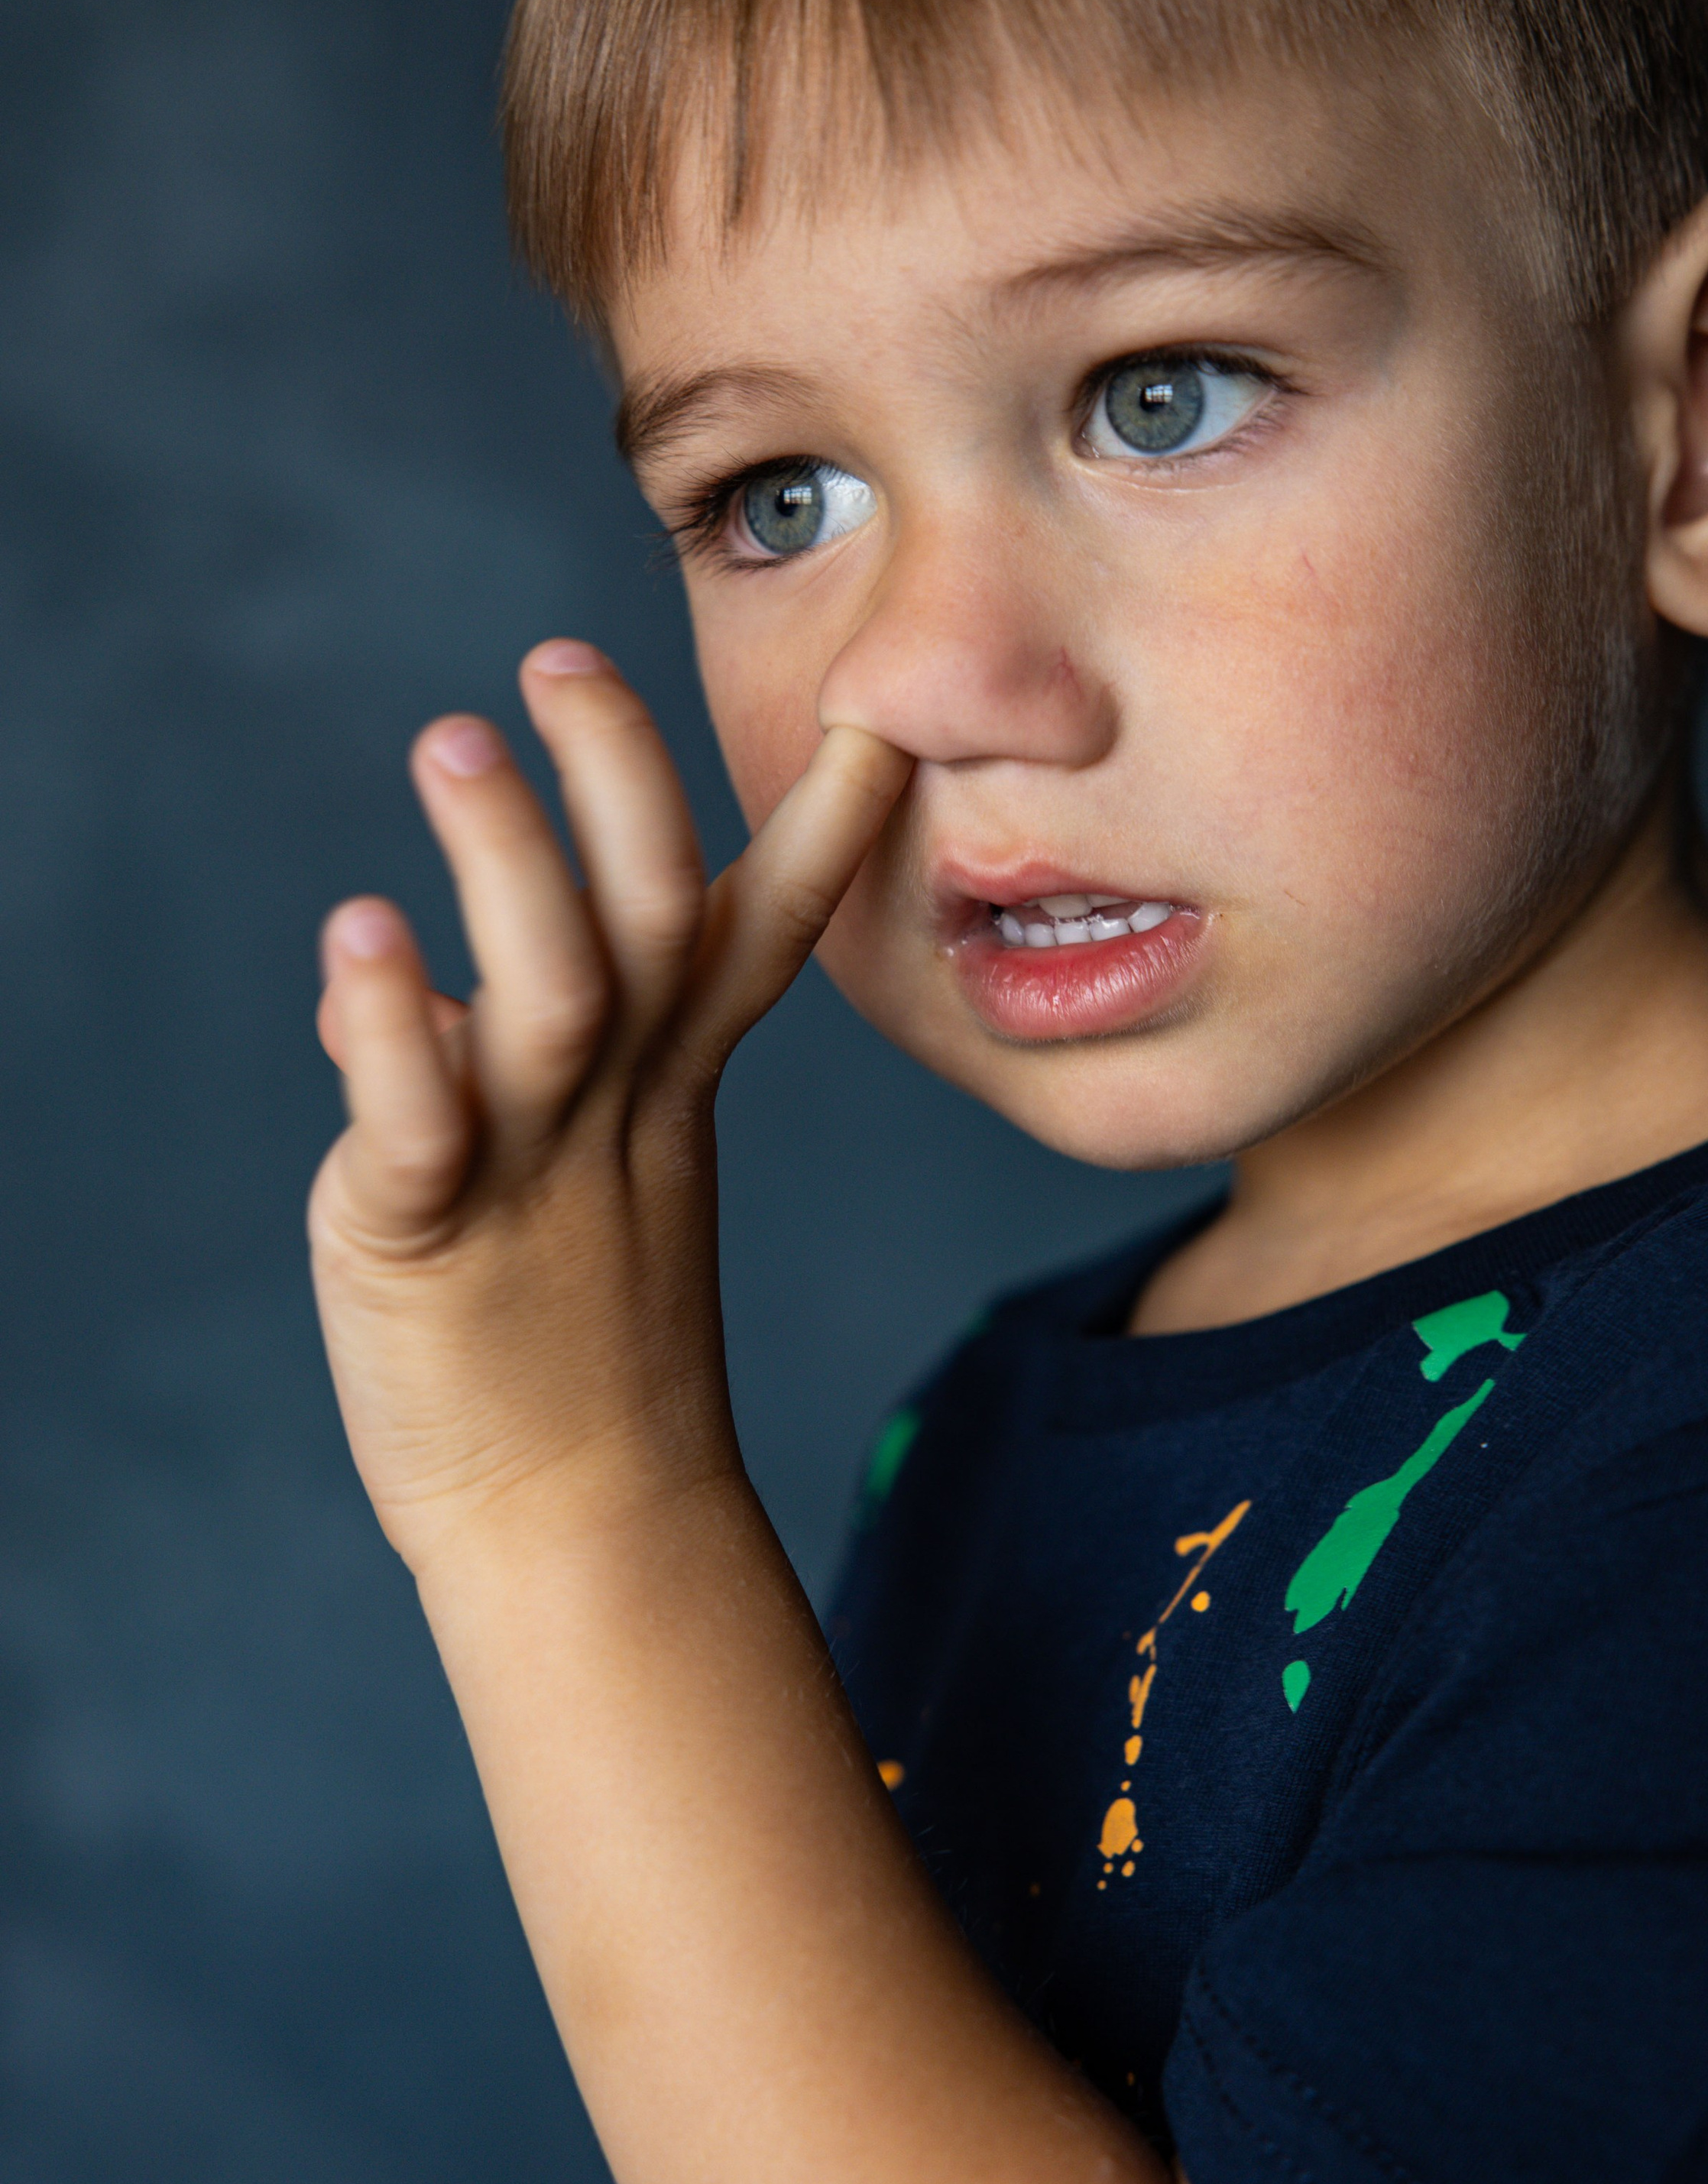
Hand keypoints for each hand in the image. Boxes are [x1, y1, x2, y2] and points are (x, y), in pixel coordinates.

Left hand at [309, 640, 908, 1574]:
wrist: (571, 1524)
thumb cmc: (575, 1336)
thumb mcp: (579, 1166)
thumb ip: (510, 1054)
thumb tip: (405, 977)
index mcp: (670, 1081)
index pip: (763, 926)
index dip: (823, 819)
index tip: (871, 709)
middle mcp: (618, 1106)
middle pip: (656, 918)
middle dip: (620, 780)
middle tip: (558, 660)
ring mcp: (533, 1168)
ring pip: (552, 991)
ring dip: (508, 861)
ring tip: (452, 742)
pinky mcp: (431, 1234)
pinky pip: (419, 1119)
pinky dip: (393, 1026)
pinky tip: (359, 938)